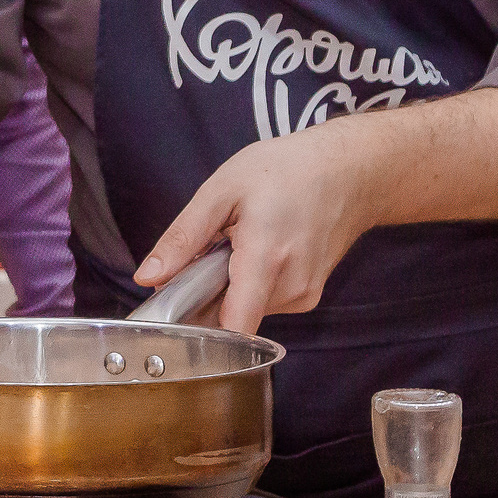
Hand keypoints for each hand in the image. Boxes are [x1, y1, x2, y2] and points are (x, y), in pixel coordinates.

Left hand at [134, 125, 377, 333]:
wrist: (350, 171)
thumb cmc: (287, 171)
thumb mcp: (222, 191)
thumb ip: (183, 238)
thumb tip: (147, 278)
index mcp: (266, 260)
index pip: (231, 326)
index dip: (195, 325)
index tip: (174, 308)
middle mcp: (291, 287)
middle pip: (231, 314)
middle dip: (209, 290)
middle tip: (211, 250)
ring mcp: (305, 295)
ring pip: (247, 308)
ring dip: (232, 284)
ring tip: (240, 242)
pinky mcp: (309, 295)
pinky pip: (266, 300)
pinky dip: (253, 282)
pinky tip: (260, 249)